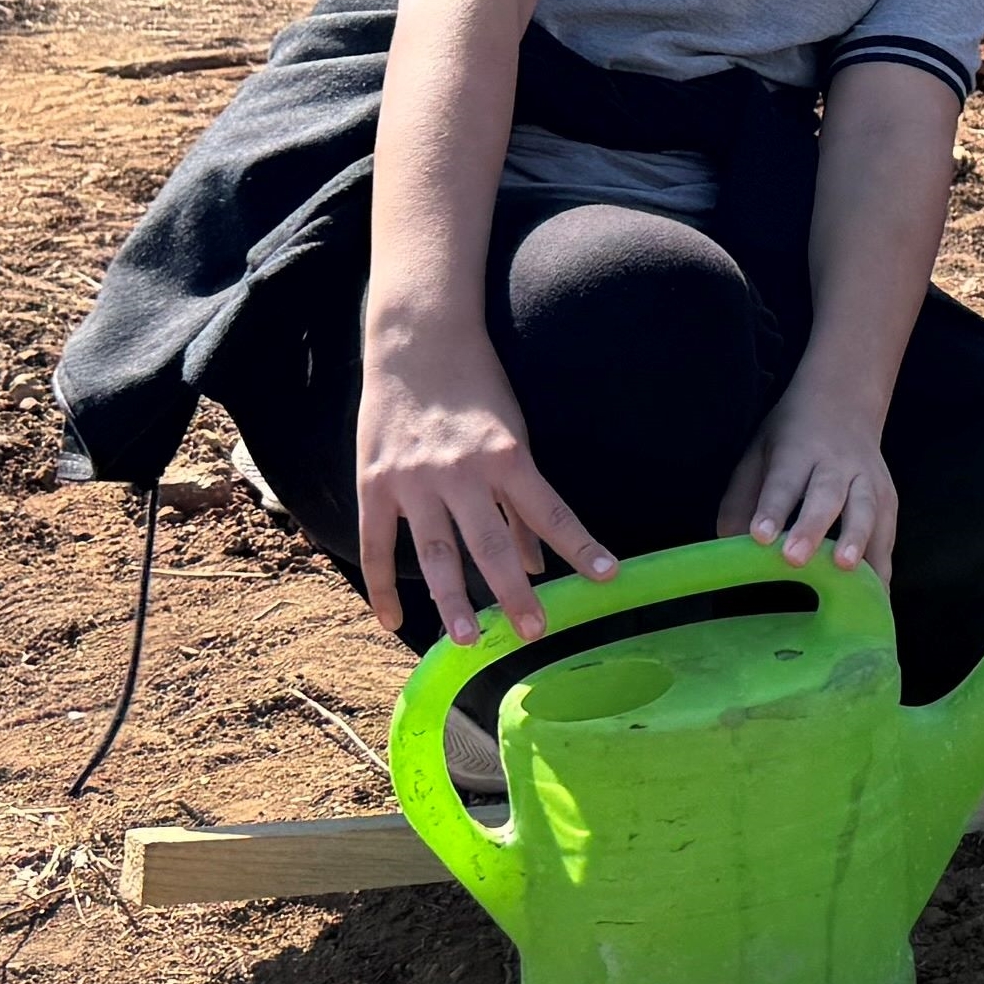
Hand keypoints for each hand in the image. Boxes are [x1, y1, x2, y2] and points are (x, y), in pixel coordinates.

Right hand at [354, 327, 614, 645]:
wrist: (416, 341)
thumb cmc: (477, 388)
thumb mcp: (512, 434)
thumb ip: (520, 501)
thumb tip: (540, 563)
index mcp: (506, 455)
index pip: (551, 511)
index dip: (580, 546)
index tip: (608, 578)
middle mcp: (460, 471)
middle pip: (490, 544)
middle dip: (514, 591)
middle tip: (534, 631)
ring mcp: (413, 480)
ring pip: (434, 553)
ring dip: (452, 600)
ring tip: (469, 642)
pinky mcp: (375, 483)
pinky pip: (377, 544)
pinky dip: (383, 586)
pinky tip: (393, 620)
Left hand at [721, 387, 897, 578]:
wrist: (846, 399)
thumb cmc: (793, 434)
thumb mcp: (759, 450)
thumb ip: (742, 496)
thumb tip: (729, 545)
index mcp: (798, 451)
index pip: (784, 481)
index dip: (772, 508)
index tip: (760, 536)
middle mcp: (837, 463)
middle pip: (826, 495)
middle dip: (812, 527)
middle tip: (795, 558)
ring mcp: (868, 479)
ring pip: (865, 510)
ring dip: (857, 540)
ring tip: (845, 568)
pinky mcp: (889, 497)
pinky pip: (887, 533)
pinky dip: (882, 563)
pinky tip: (875, 595)